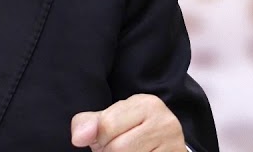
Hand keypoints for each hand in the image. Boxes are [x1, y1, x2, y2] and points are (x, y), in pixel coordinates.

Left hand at [71, 94, 185, 150]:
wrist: (164, 145)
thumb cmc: (131, 131)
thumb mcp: (110, 120)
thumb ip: (88, 123)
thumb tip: (78, 137)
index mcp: (146, 104)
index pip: (107, 126)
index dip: (100, 138)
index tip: (107, 138)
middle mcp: (165, 122)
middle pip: (117, 149)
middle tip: (119, 149)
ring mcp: (174, 145)